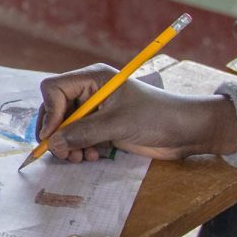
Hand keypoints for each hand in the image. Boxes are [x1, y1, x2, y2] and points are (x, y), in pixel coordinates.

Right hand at [34, 67, 236, 163]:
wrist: (187, 131)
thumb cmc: (156, 117)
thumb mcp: (118, 123)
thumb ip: (83, 132)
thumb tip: (53, 142)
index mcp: (93, 78)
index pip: (54, 89)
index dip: (49, 112)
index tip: (52, 136)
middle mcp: (90, 92)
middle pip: (55, 110)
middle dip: (58, 133)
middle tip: (64, 154)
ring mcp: (96, 110)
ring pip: (65, 127)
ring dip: (68, 145)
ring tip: (82, 157)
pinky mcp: (102, 127)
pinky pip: (78, 138)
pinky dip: (80, 149)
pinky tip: (94, 156)